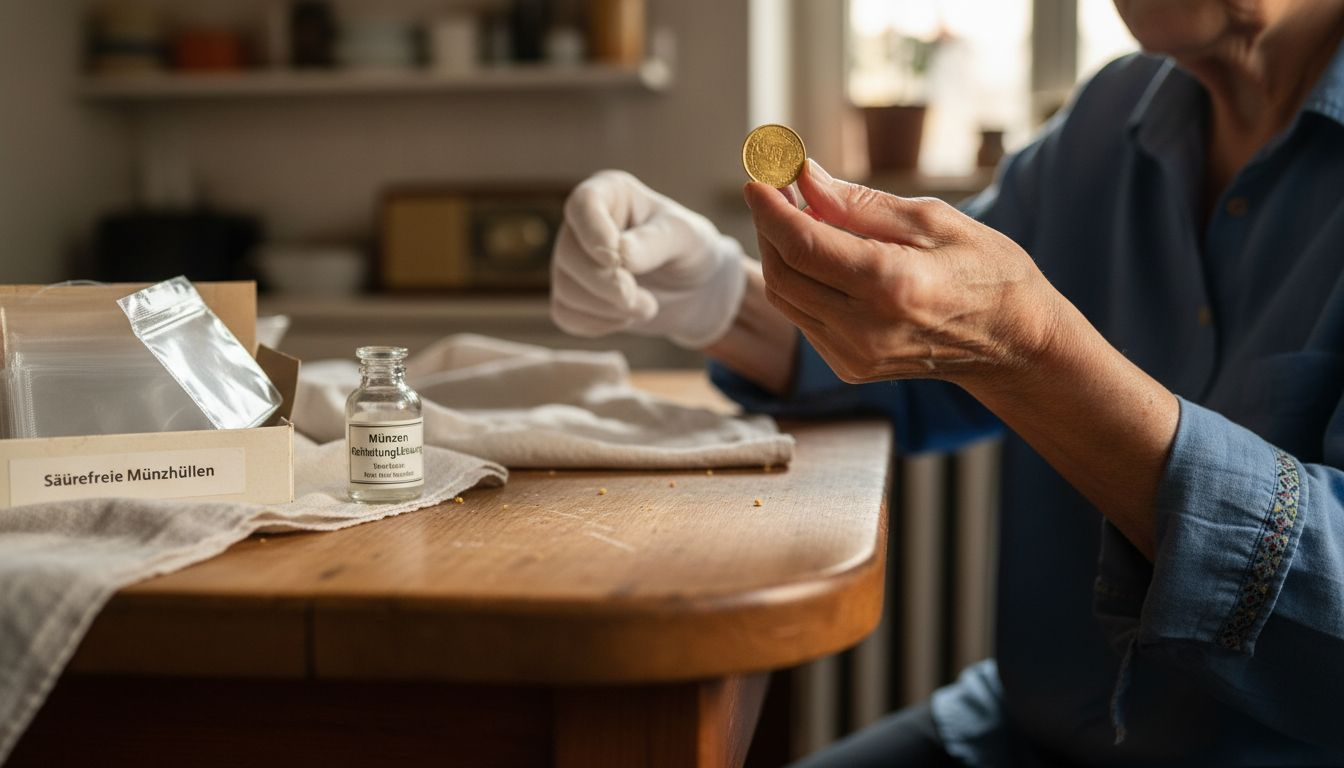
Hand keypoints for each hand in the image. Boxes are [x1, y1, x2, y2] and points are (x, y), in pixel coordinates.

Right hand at [551, 170, 749, 348]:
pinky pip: (567, 315)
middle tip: (643, 300)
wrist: (693, 290)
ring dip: (610, 308)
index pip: (582, 204)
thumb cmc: (690, 250)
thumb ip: (654, 241)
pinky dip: (600, 324)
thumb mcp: (685, 238)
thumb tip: (619, 254)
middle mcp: (583, 224)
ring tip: (648, 306)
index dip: (593, 232)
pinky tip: (626, 317)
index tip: (616, 258)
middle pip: (569, 254)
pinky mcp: (570, 295)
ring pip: (567, 289)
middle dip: (606, 284)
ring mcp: (571, 261)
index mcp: (610, 193)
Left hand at [744, 160, 1060, 391]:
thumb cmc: (987, 272)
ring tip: (798, 215)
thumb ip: (859, 203)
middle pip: (783, 271)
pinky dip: (800, 281)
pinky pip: (802, 316)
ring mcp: (855, 355)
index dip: (770, 208)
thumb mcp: (934, 220)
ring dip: (780, 252)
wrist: (1013, 343)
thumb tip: (803, 177)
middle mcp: (866, 328)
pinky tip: (821, 255)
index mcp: (892, 286)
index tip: (758, 176)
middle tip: (777, 188)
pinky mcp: (849, 366)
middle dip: (770, 225)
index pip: (803, 245)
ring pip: (785, 296)